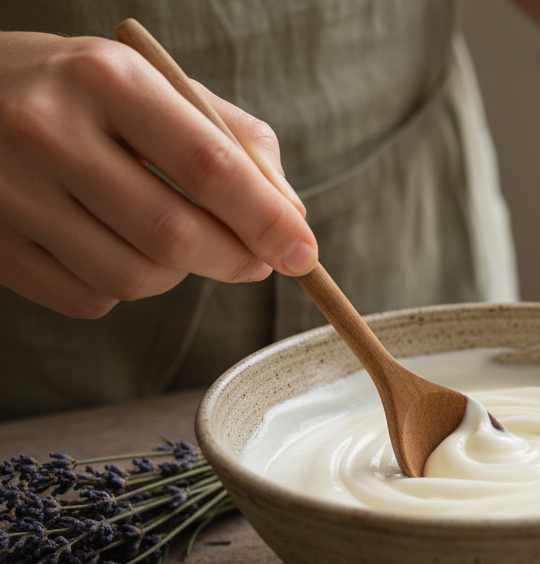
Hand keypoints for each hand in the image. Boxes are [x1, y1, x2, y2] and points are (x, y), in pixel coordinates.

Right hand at [0, 32, 315, 317]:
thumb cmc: (80, 92)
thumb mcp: (152, 85)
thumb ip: (233, 140)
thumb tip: (291, 215)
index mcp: (106, 80)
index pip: (210, 166)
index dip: (267, 220)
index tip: (303, 252)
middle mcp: (50, 131)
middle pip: (174, 234)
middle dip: (235, 260)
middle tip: (257, 262)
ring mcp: (12, 192)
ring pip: (133, 278)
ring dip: (177, 276)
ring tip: (175, 243)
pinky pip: (89, 300)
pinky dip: (120, 290)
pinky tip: (113, 248)